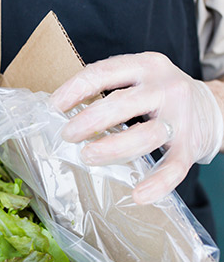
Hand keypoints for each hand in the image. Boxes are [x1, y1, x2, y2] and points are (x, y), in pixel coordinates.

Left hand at [51, 52, 223, 203]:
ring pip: (145, 136)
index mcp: (146, 65)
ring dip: (112, 148)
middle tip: (68, 135)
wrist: (212, 106)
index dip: (75, 89)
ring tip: (88, 156)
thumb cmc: (161, 94)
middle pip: (122, 104)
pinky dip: (157, 184)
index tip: (54, 106)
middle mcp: (165, 88)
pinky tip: (138, 195)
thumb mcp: (139, 77)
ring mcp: (180, 118)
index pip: (104, 72)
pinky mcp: (191, 146)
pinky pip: (174, 167)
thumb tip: (61, 107)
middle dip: (90, 121)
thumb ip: (109, 86)